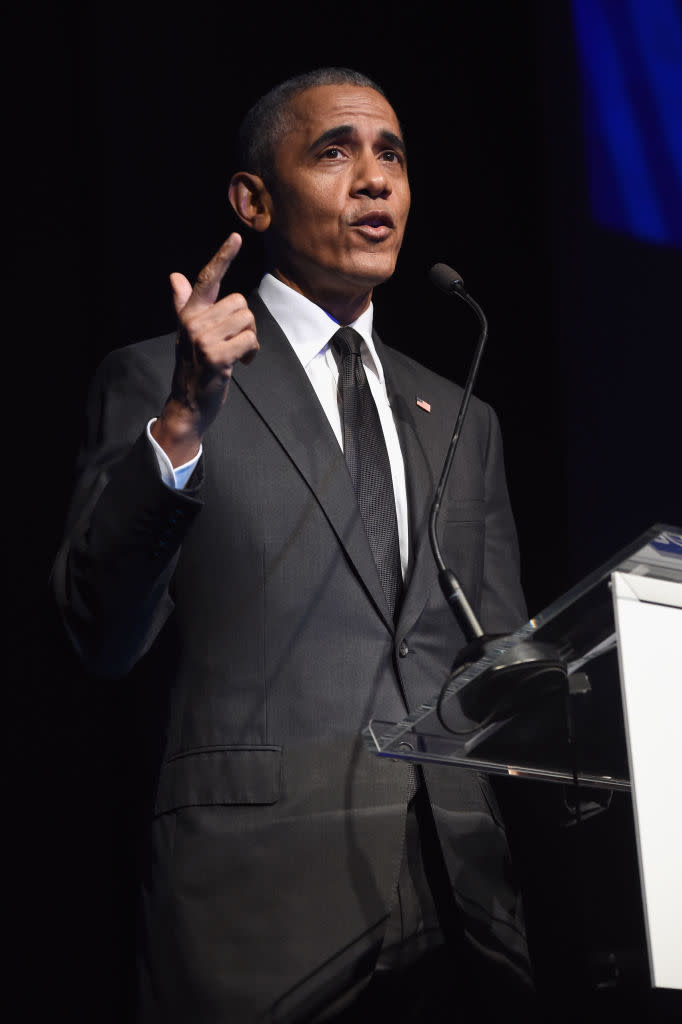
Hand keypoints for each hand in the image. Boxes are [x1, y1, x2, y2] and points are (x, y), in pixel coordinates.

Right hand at [152, 233, 258, 464]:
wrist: (188, 403)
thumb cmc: (193, 367)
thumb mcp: (188, 333)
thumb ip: (184, 304)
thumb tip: (175, 277)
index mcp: (189, 313)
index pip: (208, 279)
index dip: (223, 256)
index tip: (236, 236)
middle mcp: (193, 322)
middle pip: (240, 303)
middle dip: (246, 325)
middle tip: (235, 344)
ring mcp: (203, 339)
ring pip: (248, 321)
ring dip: (250, 340)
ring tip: (236, 355)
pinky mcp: (215, 356)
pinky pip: (249, 341)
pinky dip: (251, 353)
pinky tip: (240, 364)